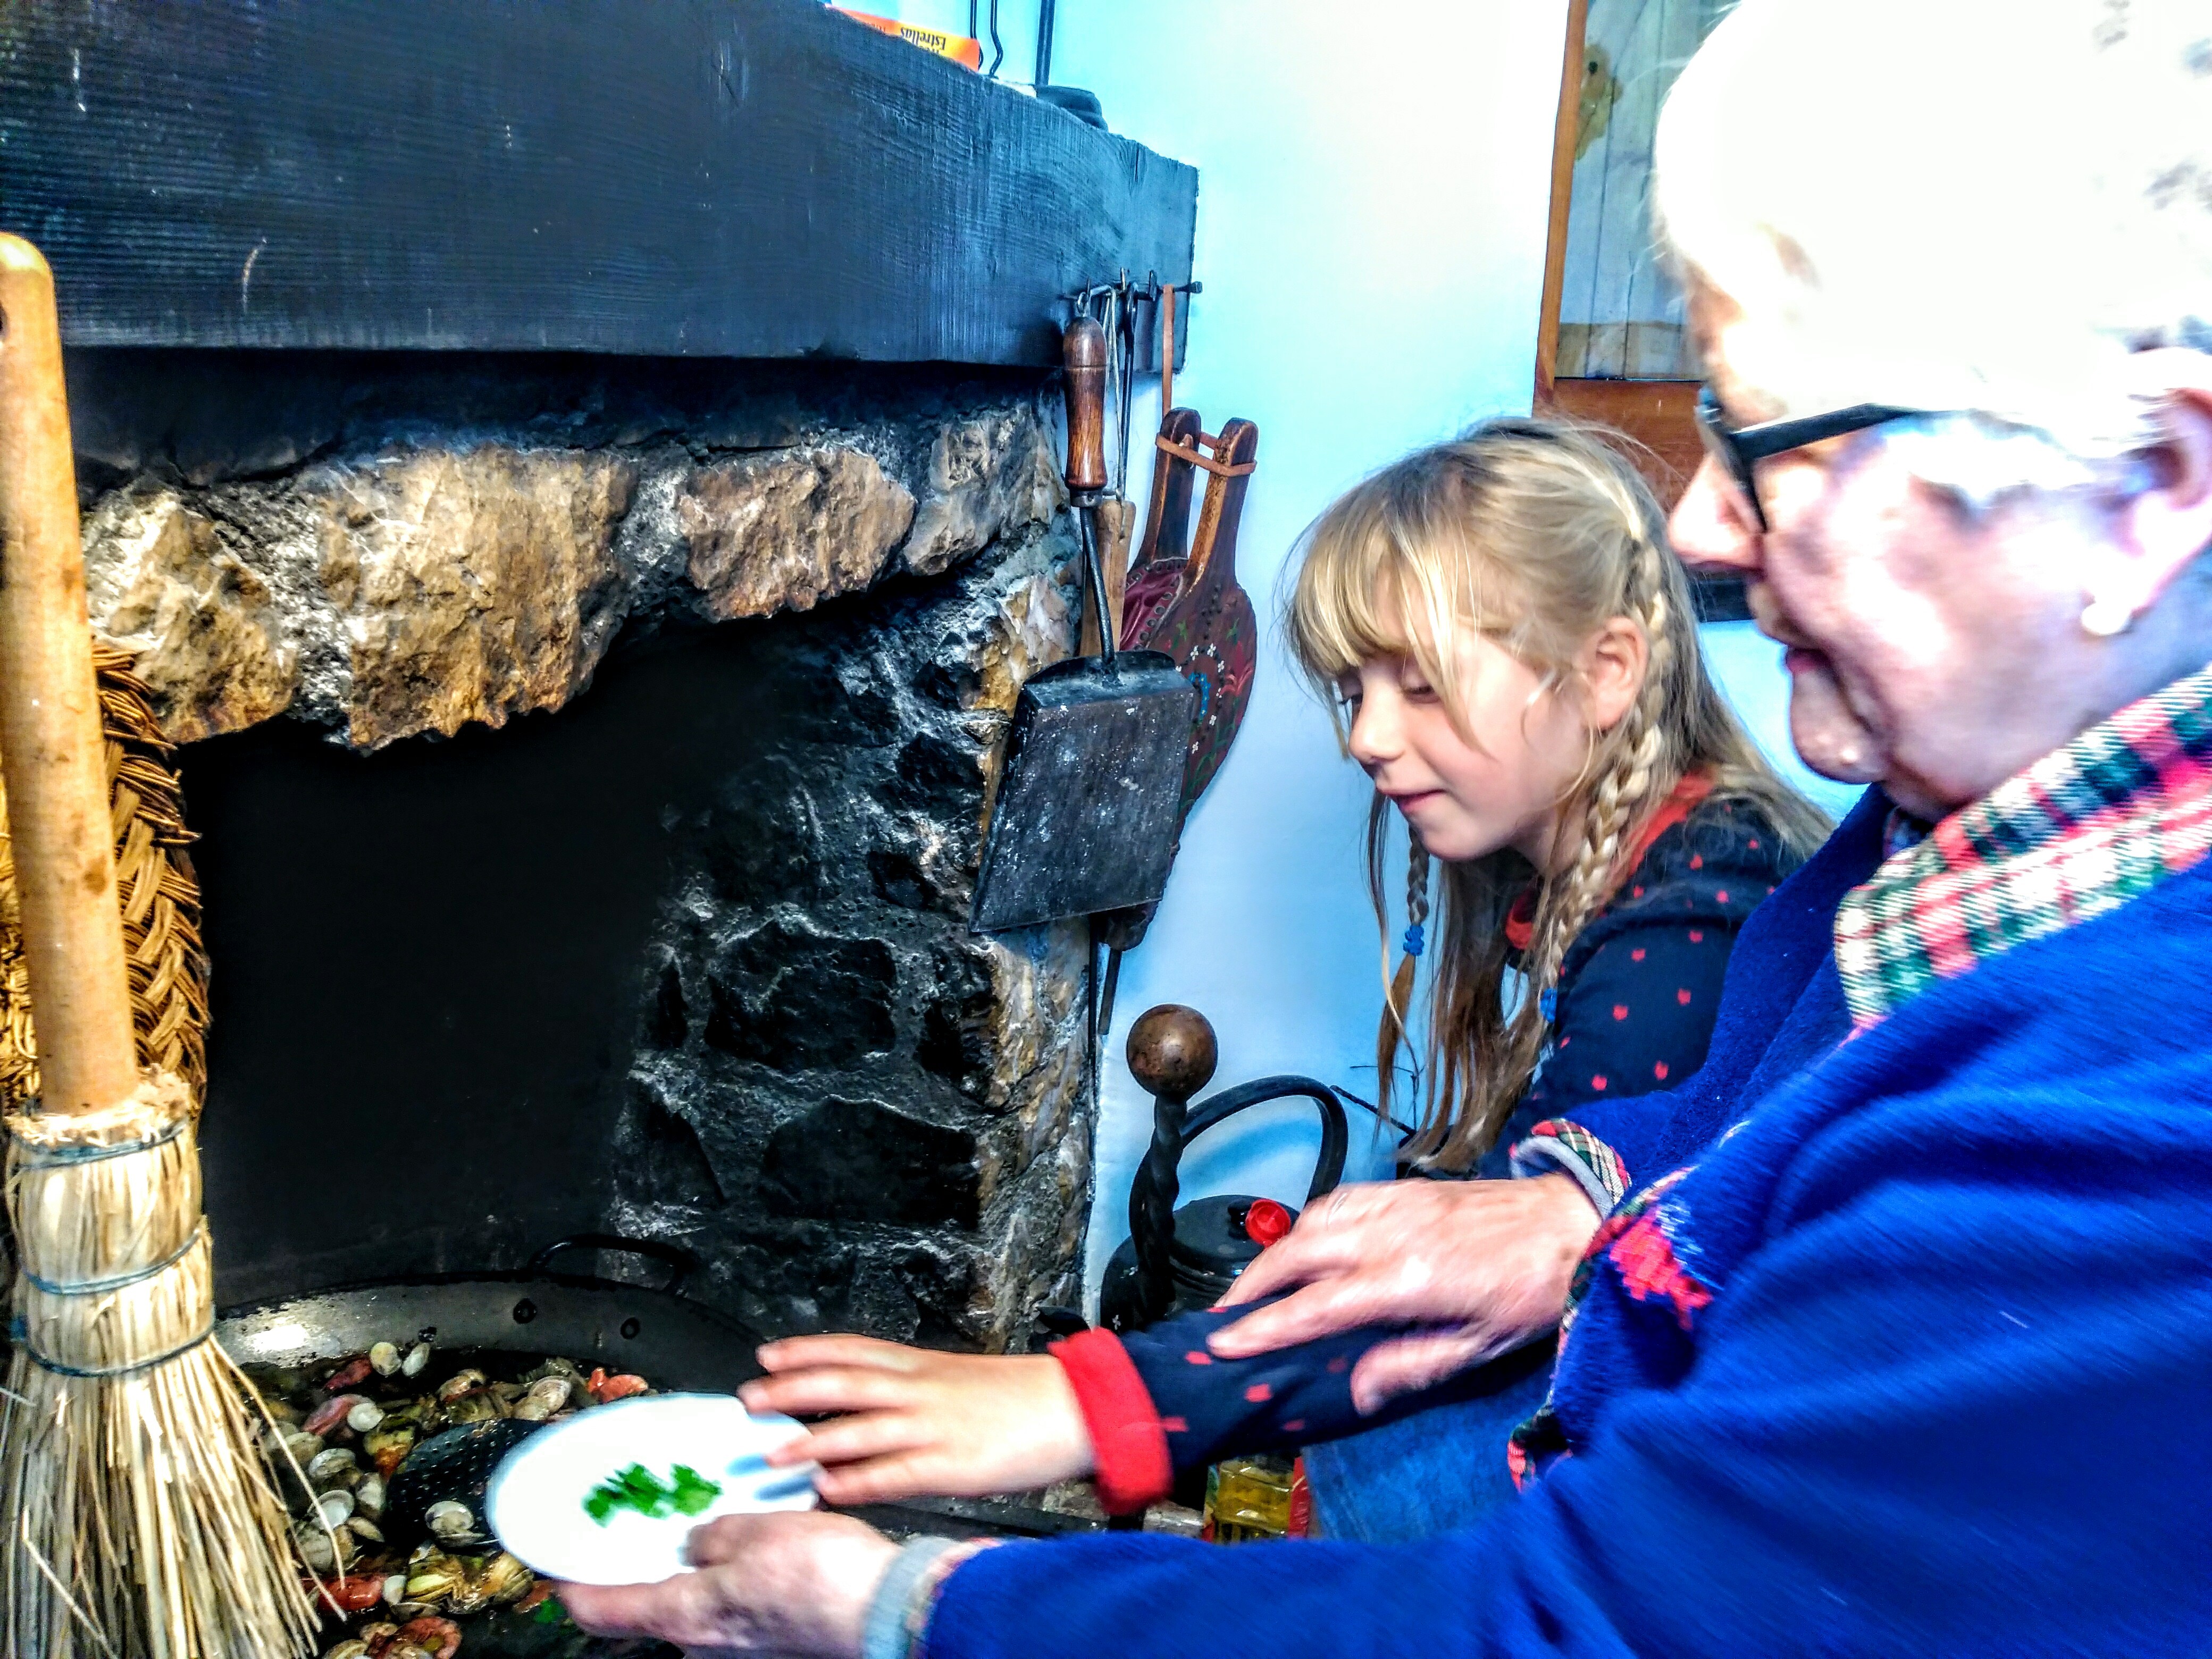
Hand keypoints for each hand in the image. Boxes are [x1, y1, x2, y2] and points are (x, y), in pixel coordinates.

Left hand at [556, 1510, 896, 1656]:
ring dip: (696, 1573)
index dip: (571, 1589)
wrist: (887, 1611)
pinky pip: (733, 1609)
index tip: (554, 1571)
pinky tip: (759, 1552)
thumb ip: (715, 1534)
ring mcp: (739, 1648)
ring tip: (714, 1529)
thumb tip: (698, 1539)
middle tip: (644, 1529)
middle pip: (652, 1609)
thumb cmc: (824, 1577)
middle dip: (646, 1569)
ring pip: (698, 1607)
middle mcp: (704, 1644)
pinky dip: (731, 1581)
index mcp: (686, 1616)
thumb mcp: (757, 1531)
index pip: (603, 1611)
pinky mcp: (770, 1643)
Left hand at [739, 1336, 1094, 1503]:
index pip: (853, 1349)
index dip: (806, 1351)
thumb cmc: (1019, 1396)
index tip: (767, 1355)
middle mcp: (921, 1390)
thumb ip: (913, 1388)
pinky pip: (894, 1475)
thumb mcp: (958, 1378)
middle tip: (748, 1400)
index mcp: (923, 1365)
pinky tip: (828, 1489)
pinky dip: (857, 1482)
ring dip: (811, 1442)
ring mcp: (934, 1427)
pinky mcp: (951, 1465)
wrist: (1075, 1407)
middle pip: (844, 1383)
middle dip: (791, 1391)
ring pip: (860, 1429)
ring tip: (772, 1455)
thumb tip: (867, 1401)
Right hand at [1209, 1175, 1600, 1412]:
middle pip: (1297, 1254)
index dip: (1265, 1328)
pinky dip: (1308, 1222)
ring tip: (1253, 1285)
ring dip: (1274, 1252)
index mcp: (1407, 1280)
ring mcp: (1394, 1204)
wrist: (1572, 1220)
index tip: (1223, 1344)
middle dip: (1251, 1285)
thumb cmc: (1531, 1290)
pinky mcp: (1403, 1188)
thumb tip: (1359, 1392)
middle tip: (1222, 1316)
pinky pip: (1337, 1200)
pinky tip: (1302, 1242)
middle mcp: (1390, 1234)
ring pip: (1311, 1222)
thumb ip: (1412, 1365)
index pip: (1316, 1307)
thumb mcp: (1480, 1345)